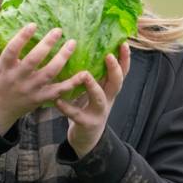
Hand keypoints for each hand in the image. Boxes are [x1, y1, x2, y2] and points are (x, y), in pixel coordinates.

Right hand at [0, 23, 85, 133]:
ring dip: (62, 58)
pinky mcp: (41, 98)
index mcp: (4, 67)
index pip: (12, 50)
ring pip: (49, 73)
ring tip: (72, 43)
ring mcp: (31, 89)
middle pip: (34, 60)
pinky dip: (72, 83)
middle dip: (47, 44)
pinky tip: (83, 73)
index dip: (22, 37)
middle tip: (58, 30)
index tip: (33, 24)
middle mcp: (18, 78)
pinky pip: (59, 91)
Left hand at [55, 42, 130, 157]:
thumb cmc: (88, 107)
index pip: (122, 72)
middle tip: (109, 56)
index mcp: (109, 90)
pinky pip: (76, 115)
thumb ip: (94, 75)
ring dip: (93, 87)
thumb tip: (87, 47)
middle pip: (117, 83)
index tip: (124, 43)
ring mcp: (98, 112)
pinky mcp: (86, 123)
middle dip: (115, 70)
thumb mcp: (95, 90)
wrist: (87, 139)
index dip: (125, 59)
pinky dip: (67, 108)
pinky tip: (58, 101)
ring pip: (99, 99)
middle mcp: (108, 99)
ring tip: (84, 75)